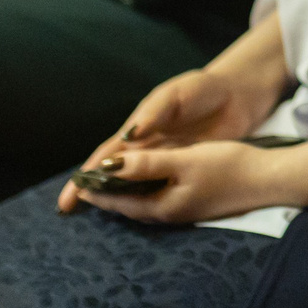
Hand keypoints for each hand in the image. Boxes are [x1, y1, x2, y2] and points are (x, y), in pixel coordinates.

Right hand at [54, 41, 287, 212]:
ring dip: (117, 200)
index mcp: (140, 128)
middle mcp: (149, 147)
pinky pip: (163, 187)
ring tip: (97, 218)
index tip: (69, 196)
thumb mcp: (176, 95)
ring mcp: (168, 159)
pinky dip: (148, 200)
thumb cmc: (203, 89)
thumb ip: (154, 113)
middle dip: (92, 192)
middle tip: (68, 212)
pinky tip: (139, 214)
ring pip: (136, 185)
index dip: (87, 174)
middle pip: (115, 174)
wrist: (238, 93)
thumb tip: (128, 135)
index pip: (107, 155)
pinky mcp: (188, 167)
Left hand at [59, 141, 273, 223]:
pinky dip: (142, 190)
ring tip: (105, 183)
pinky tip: (143, 182)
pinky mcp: (195, 203)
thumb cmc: (229, 167)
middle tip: (83, 184)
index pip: (118, 200)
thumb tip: (112, 165)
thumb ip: (147, 164)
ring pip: (142, 203)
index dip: (96, 188)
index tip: (76, 180)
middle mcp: (169, 214)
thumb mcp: (184, 160)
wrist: (270, 180)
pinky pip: (157, 199)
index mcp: (162, 206)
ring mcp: (183, 211)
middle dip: (105, 195)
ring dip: (122, 193)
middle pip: (127, 205)